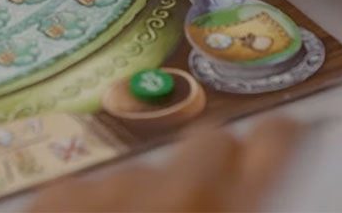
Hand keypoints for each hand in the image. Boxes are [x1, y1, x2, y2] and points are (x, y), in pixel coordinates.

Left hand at [29, 116, 299, 212]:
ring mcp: (113, 187)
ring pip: (146, 172)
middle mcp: (176, 193)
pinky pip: (94, 187)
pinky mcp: (59, 192)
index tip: (281, 136)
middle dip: (212, 166)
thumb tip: (242, 201)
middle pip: (211, 142)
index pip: (274, 146)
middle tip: (199, 204)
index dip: (279, 138)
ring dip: (146, 199)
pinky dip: (97, 208)